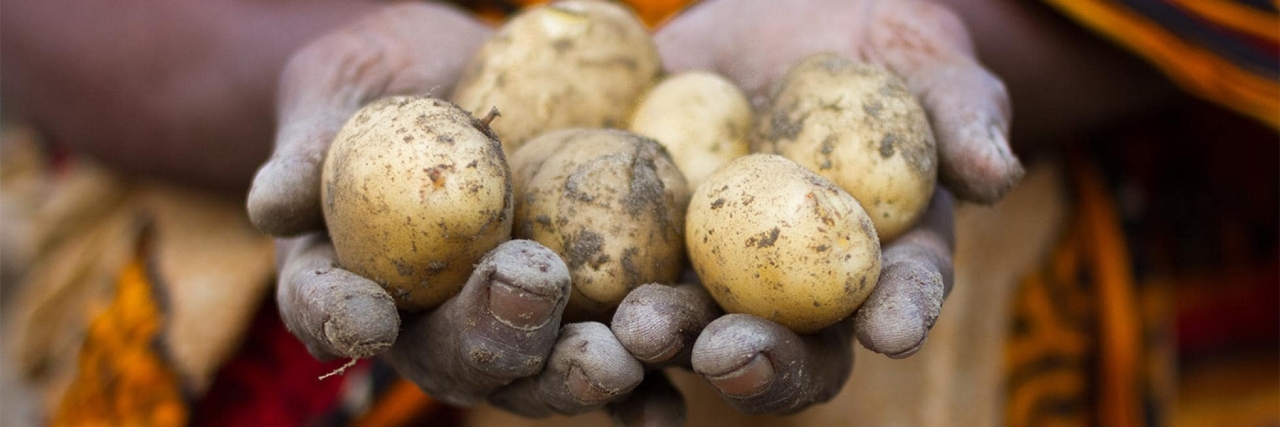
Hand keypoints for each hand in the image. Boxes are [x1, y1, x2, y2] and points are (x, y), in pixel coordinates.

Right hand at [257, 4, 643, 416]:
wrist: (478, 72)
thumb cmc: (390, 75)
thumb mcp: (344, 84)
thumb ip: (315, 142)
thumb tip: (274, 201)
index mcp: (350, 272)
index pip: (328, 302)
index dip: (341, 312)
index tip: (368, 313)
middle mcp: (430, 318)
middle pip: (449, 354)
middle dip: (490, 338)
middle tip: (529, 297)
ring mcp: (512, 321)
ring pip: (537, 368)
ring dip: (577, 371)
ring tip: (619, 357)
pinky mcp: (586, 310)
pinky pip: (614, 352)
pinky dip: (644, 381)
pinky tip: (671, 394)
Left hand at [606, 0, 1009, 415]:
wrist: (771, 14)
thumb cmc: (868, 36)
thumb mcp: (920, 54)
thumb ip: (958, 109)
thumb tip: (996, 171)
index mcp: (878, 254)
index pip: (900, 292)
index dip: (901, 311)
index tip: (895, 328)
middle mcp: (797, 286)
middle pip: (792, 347)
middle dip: (767, 361)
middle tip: (734, 352)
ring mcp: (716, 272)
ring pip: (697, 329)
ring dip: (672, 341)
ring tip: (645, 328)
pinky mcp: (643, 245)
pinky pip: (619, 283)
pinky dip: (597, 308)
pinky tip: (573, 313)